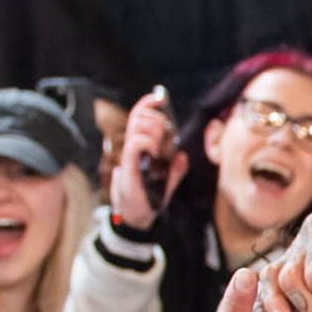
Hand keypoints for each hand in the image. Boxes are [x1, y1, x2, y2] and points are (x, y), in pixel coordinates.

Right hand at [113, 87, 186, 227]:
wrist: (137, 214)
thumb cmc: (149, 196)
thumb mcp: (168, 181)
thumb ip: (176, 169)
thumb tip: (183, 156)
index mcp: (141, 146)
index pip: (140, 116)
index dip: (148, 103)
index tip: (159, 97)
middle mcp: (133, 146)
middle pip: (140, 116)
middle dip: (156, 117)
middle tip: (166, 132)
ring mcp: (130, 154)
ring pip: (138, 125)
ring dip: (154, 129)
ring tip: (161, 145)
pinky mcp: (128, 164)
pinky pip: (136, 142)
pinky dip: (148, 141)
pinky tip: (155, 151)